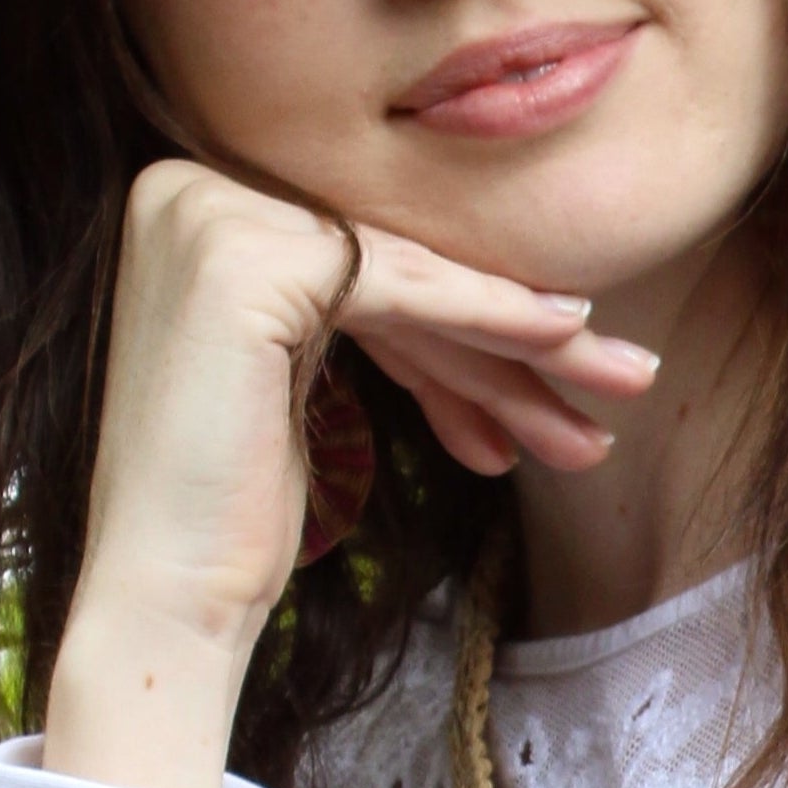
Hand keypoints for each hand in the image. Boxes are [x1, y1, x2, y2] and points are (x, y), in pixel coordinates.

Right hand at [45, 158, 653, 787]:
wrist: (162, 596)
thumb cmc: (230, 514)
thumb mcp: (303, 382)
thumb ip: (374, 316)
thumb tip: (509, 290)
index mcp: (189, 209)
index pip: (364, 265)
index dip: (473, 325)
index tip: (564, 371)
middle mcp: (183, 190)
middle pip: (390, 269)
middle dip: (511, 336)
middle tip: (622, 376)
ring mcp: (205, 213)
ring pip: (408, 276)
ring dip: (526, 338)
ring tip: (624, 379)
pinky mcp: (242, 255)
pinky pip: (398, 285)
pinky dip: (487, 317)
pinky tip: (565, 338)